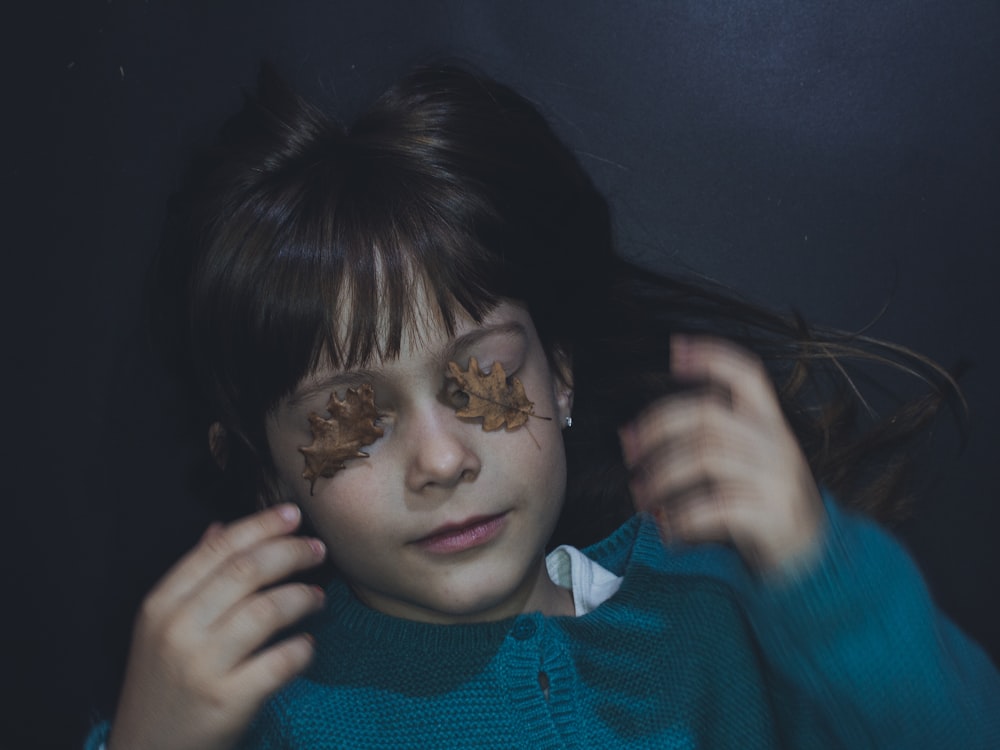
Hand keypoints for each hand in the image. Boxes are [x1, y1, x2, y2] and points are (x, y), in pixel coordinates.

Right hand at [107, 504, 327, 749]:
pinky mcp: (226, 701)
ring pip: (266, 610)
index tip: (294, 514)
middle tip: (318, 549)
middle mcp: (177, 631)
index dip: (260, 525)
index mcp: (161, 605)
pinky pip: (279, 662)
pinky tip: (308, 645)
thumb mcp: (161, 628)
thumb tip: (220, 528)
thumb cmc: (163, 685)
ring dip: (302, 596)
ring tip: (317, 597)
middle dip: (290, 552)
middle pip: (246, 571)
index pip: (217, 549)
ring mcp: (201, 667)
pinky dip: (302, 649)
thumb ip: (192, 577)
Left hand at [619, 335, 824, 572]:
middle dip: (659, 427)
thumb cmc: (764, 506)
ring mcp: (777, 479)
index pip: (747, 374)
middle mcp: (777, 444)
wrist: (814, 561)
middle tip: (629, 449)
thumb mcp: (751, 462)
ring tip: (641, 496)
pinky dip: (682, 517)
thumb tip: (634, 435)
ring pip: (706, 458)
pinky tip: (667, 527)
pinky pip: (715, 508)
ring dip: (662, 476)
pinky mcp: (772, 517)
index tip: (674, 350)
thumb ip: (711, 441)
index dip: (712, 356)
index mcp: (771, 424)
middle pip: (709, 415)